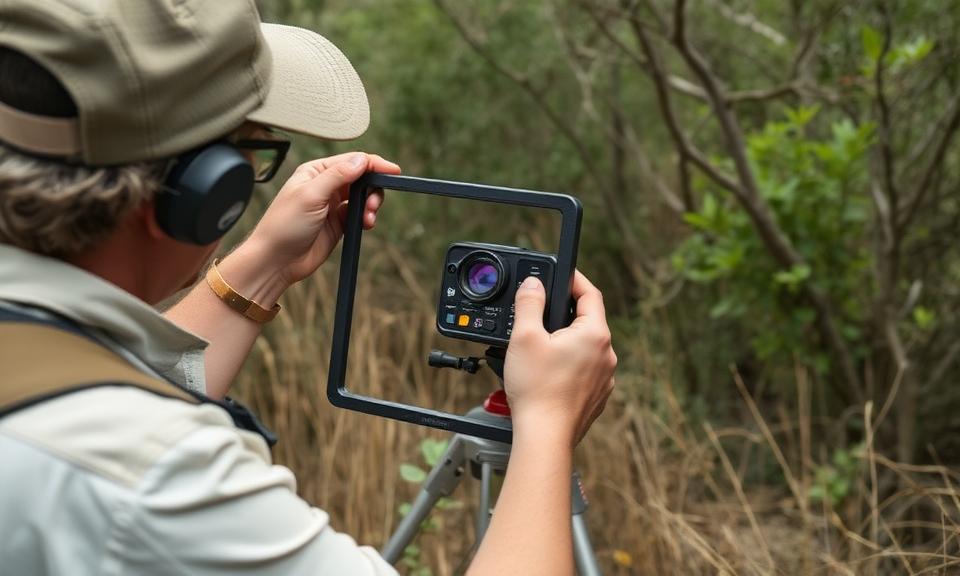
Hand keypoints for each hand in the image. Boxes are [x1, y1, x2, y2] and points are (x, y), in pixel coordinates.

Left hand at [242, 152, 400, 286]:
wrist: (276, 261)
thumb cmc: (284, 225)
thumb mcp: (311, 195)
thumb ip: (338, 175)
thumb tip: (362, 160)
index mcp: (316, 171)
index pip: (352, 161)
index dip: (374, 165)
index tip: (392, 172)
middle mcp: (326, 185)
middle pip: (362, 178)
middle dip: (373, 189)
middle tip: (373, 205)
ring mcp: (333, 204)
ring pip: (363, 196)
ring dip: (371, 205)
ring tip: (369, 218)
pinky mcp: (339, 222)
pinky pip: (360, 214)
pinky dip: (367, 218)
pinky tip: (366, 225)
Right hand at [503, 271, 616, 446]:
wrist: (545, 437)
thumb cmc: (536, 389)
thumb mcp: (524, 337)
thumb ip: (530, 303)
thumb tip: (534, 284)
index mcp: (595, 334)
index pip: (590, 293)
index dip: (575, 279)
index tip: (562, 275)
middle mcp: (607, 355)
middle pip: (588, 321)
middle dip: (565, 314)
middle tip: (541, 315)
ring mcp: (605, 378)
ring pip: (586, 348)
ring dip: (566, 342)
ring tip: (539, 350)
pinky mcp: (597, 396)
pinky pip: (585, 371)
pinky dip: (569, 366)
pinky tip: (548, 374)